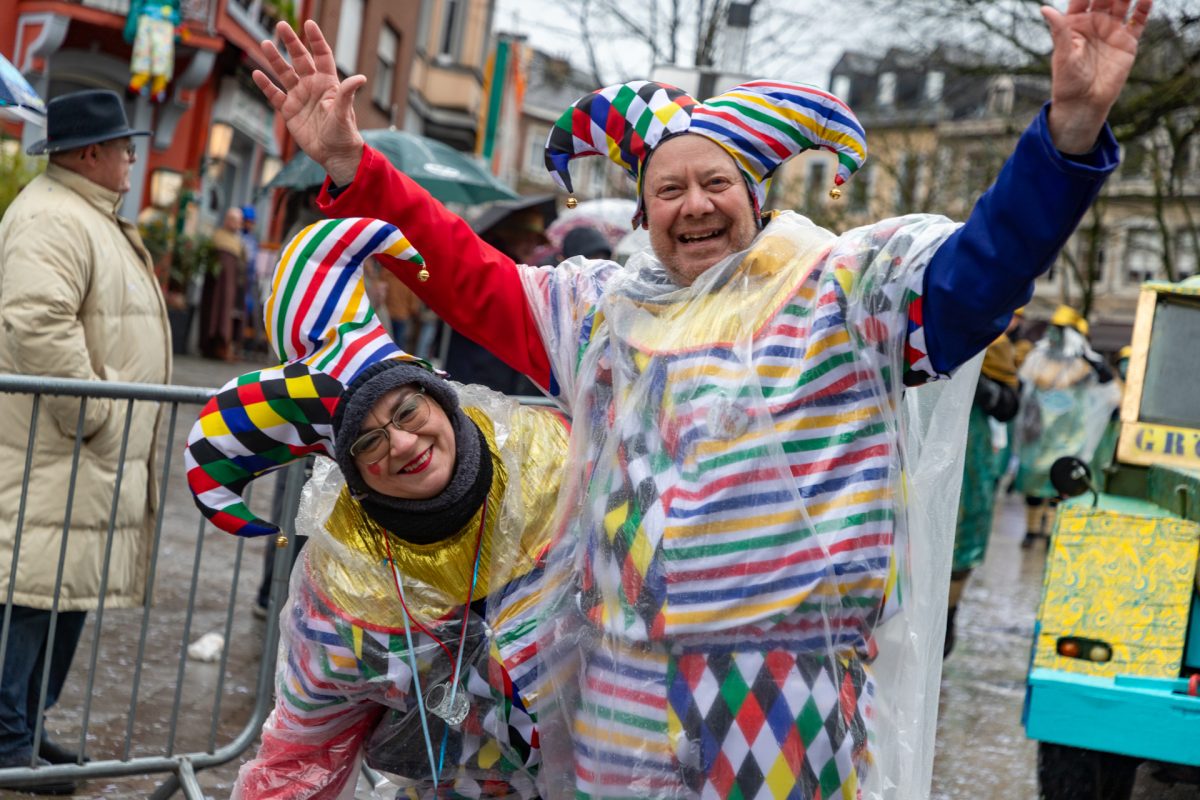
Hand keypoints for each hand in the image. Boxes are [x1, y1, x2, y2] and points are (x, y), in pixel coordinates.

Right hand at [253, 20, 365, 184]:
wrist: (334, 155)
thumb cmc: (343, 133)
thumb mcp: (344, 113)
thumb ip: (347, 94)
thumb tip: (360, 78)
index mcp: (328, 83)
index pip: (322, 56)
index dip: (316, 40)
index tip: (309, 24)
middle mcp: (312, 86)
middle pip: (300, 59)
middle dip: (291, 43)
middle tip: (281, 25)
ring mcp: (299, 97)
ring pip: (284, 74)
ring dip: (274, 59)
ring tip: (265, 43)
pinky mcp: (289, 111)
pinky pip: (275, 95)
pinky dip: (265, 85)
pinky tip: (257, 73)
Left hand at [1041, 0, 1151, 153]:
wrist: (1084, 103)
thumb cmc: (1068, 81)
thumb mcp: (1062, 54)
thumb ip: (1059, 30)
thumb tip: (1044, 9)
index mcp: (1075, 23)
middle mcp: (1095, 23)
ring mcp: (1112, 31)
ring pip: (1123, 4)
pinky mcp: (1127, 41)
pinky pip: (1139, 21)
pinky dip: (1144, 8)